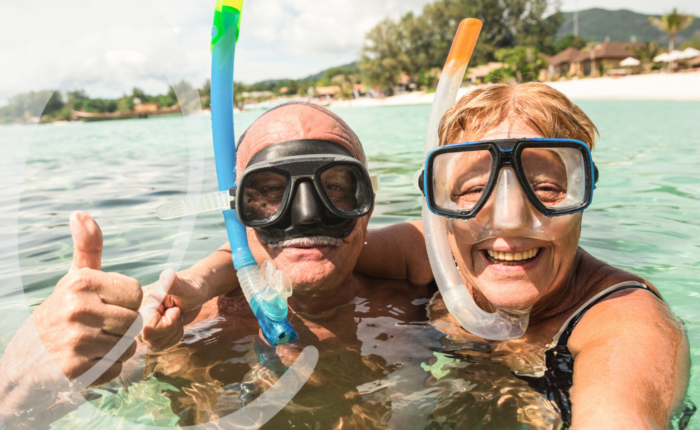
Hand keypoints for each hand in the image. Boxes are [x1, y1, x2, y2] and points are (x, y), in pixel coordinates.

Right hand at [35, 212, 142, 383]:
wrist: (24, 362)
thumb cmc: (59, 314)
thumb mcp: (73, 279)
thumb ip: (87, 248)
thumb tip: (80, 214)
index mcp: (81, 282)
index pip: (137, 293)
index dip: (126, 303)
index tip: (104, 306)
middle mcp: (78, 308)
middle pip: (135, 322)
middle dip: (122, 329)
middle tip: (97, 330)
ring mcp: (75, 339)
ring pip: (128, 347)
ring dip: (115, 350)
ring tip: (91, 345)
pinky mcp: (74, 369)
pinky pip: (116, 368)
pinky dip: (106, 369)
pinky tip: (85, 362)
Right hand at [139, 269, 208, 351]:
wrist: (194, 292)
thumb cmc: (192, 288)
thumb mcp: (186, 287)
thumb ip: (175, 284)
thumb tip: (167, 274)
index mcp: (141, 302)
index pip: (148, 329)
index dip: (168, 323)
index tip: (173, 308)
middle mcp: (136, 314)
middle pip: (150, 339)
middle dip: (171, 328)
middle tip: (175, 312)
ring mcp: (140, 325)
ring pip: (154, 345)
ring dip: (172, 333)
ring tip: (175, 316)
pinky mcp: (148, 333)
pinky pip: (158, 346)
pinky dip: (172, 337)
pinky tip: (174, 323)